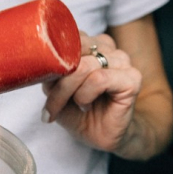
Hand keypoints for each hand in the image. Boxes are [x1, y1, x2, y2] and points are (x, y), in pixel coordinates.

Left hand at [42, 32, 141, 154]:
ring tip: (67, 107)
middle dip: (57, 79)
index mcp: (90, 43)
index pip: (67, 37)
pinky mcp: (132, 78)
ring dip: (68, 91)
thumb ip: (50, 72)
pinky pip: (99, 79)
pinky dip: (85, 95)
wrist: (99, 135)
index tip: (42, 85)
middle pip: (74, 51)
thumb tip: (40, 64)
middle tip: (51, 104)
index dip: (51, 61)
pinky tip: (85, 105)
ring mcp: (122, 61)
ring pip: (84, 66)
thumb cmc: (78, 111)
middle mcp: (107, 47)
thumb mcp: (55, 89)